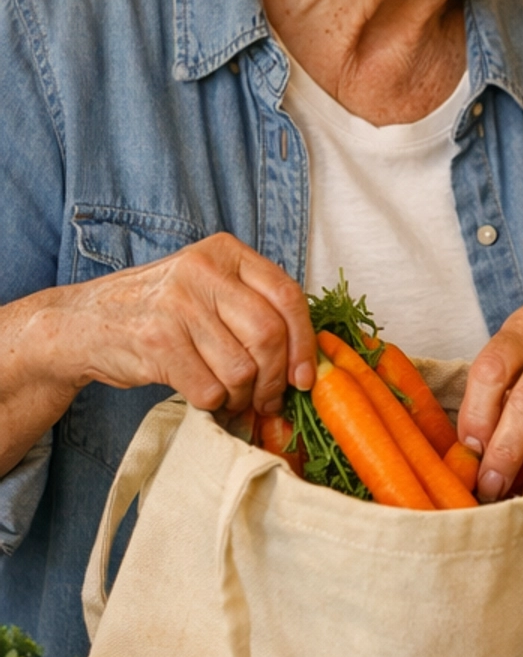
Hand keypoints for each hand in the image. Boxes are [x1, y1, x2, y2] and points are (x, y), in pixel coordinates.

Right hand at [41, 234, 314, 416]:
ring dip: (243, 397)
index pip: (287, 296)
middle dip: (275, 380)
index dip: (304, 344)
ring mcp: (177, 304)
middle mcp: (202, 270)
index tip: (305, 378)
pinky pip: (210, 389)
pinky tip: (205, 397)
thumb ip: (251, 304)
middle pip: (269, 336)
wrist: (83, 323)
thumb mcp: (205, 286)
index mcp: (224, 252)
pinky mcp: (157, 341)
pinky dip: (214, 404)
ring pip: (242, 369)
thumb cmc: (157, 311)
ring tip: (232, 398)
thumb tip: (306, 359)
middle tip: (269, 400)